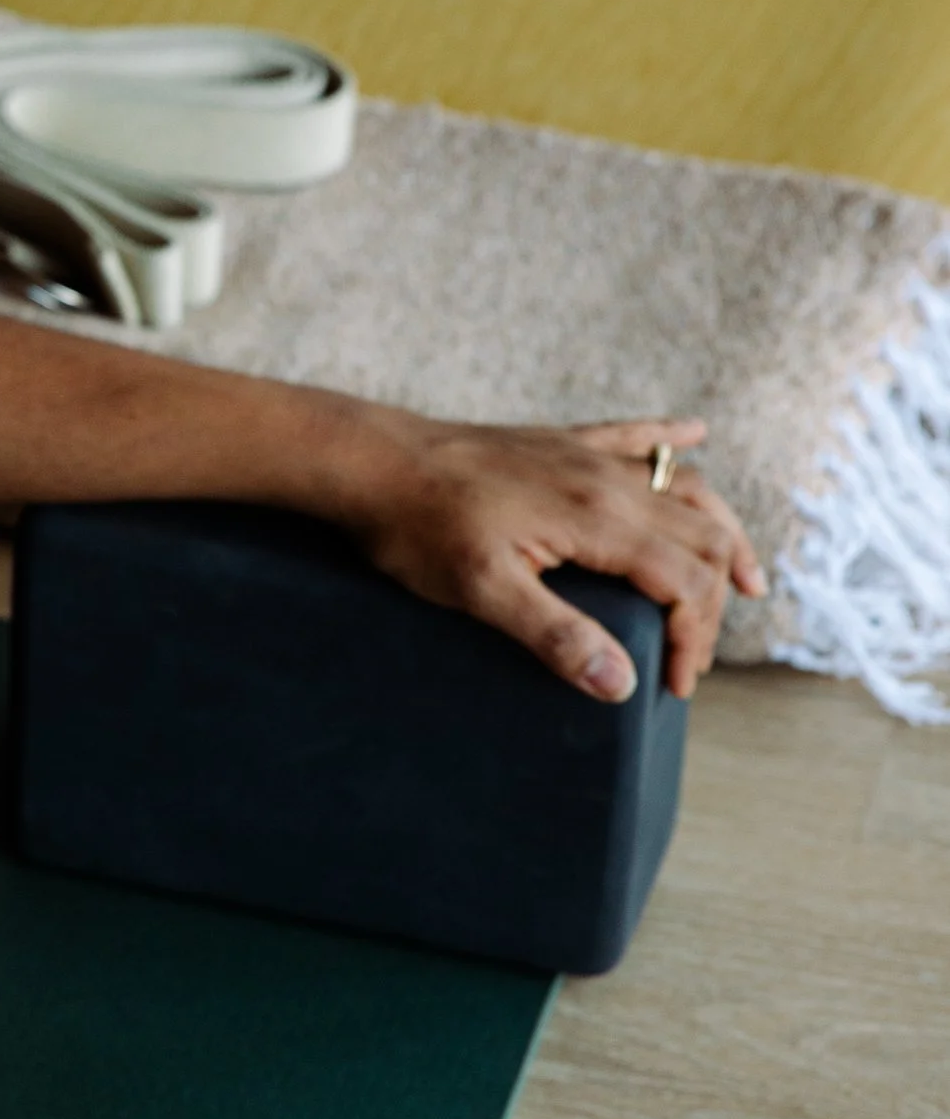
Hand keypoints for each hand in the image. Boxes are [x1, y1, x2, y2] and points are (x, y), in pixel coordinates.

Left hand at [343, 411, 763, 698]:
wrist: (372, 460)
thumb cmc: (418, 528)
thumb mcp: (481, 592)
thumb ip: (554, 635)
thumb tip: (621, 684)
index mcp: (598, 517)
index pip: (685, 581)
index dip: (695, 638)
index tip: (676, 685)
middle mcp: (607, 478)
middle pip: (700, 539)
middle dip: (714, 603)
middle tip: (695, 658)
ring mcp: (586, 455)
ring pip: (685, 487)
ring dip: (721, 532)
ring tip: (746, 576)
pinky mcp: (559, 442)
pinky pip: (635, 435)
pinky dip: (673, 441)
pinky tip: (696, 432)